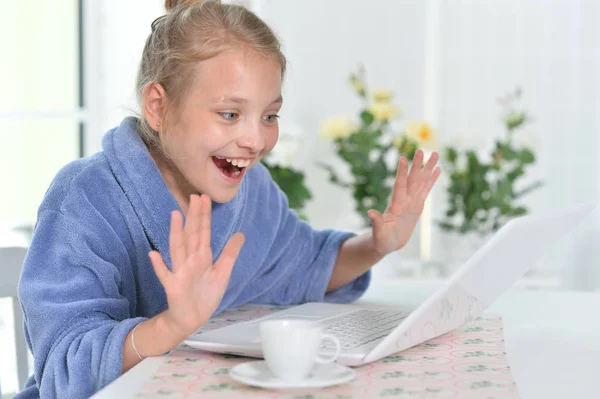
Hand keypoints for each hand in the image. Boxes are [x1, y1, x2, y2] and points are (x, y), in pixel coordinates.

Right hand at [149, 194, 244, 337]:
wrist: (192, 319)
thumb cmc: (205, 295)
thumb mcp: (222, 272)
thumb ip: (230, 253)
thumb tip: (240, 234)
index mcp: (201, 256)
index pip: (203, 232)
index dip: (204, 216)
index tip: (204, 198)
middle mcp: (189, 260)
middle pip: (192, 235)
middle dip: (194, 217)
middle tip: (194, 196)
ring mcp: (180, 272)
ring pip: (178, 249)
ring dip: (176, 233)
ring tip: (176, 215)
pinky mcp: (173, 287)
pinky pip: (165, 275)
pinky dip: (159, 266)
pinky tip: (154, 254)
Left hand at [368, 150, 440, 255]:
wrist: (388, 243)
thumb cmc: (382, 240)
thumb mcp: (379, 234)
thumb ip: (377, 223)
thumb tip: (370, 212)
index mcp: (395, 205)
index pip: (399, 186)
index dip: (401, 173)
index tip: (403, 158)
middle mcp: (404, 199)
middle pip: (412, 180)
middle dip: (417, 166)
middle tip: (421, 150)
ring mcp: (411, 201)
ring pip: (421, 181)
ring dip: (428, 168)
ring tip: (435, 154)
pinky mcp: (418, 205)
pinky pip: (426, 190)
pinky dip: (432, 180)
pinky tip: (438, 170)